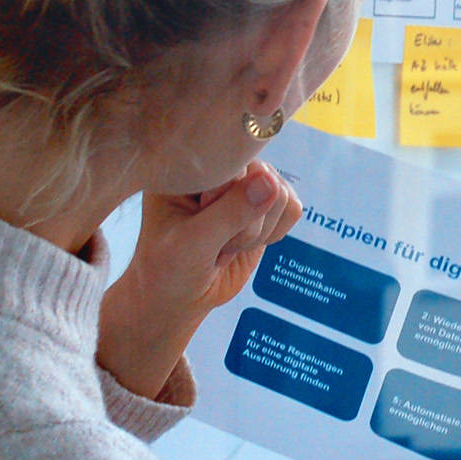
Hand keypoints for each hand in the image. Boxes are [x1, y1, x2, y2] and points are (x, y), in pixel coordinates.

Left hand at [98, 162, 300, 399]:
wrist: (177, 297)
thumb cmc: (169, 269)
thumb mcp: (191, 244)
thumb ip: (230, 214)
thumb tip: (272, 183)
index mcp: (187, 168)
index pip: (232, 162)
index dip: (229, 198)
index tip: (205, 227)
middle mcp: (219, 169)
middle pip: (264, 176)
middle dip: (246, 222)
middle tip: (216, 243)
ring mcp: (243, 185)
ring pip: (282, 194)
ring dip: (258, 231)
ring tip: (226, 245)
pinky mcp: (264, 205)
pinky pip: (292, 208)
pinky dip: (274, 233)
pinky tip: (246, 244)